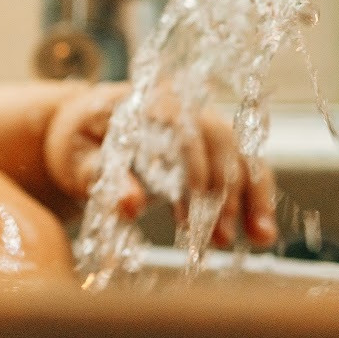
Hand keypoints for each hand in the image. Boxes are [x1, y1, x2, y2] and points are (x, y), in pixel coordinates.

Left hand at [43, 87, 277, 249]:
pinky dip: (255, 198)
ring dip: (251, 196)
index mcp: (146, 100)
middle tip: (221, 236)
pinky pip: (245, 168)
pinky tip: (261, 232)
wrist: (86, 130)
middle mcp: (184, 105)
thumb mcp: (77, 159)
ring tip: (258, 238)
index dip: (193, 163)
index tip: (197, 202)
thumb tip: (130, 207)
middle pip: (219, 141)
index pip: (179, 125)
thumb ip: (100, 177)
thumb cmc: (80, 142)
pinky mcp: (215, 146)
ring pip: (240, 153)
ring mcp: (203, 123)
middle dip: (224, 191)